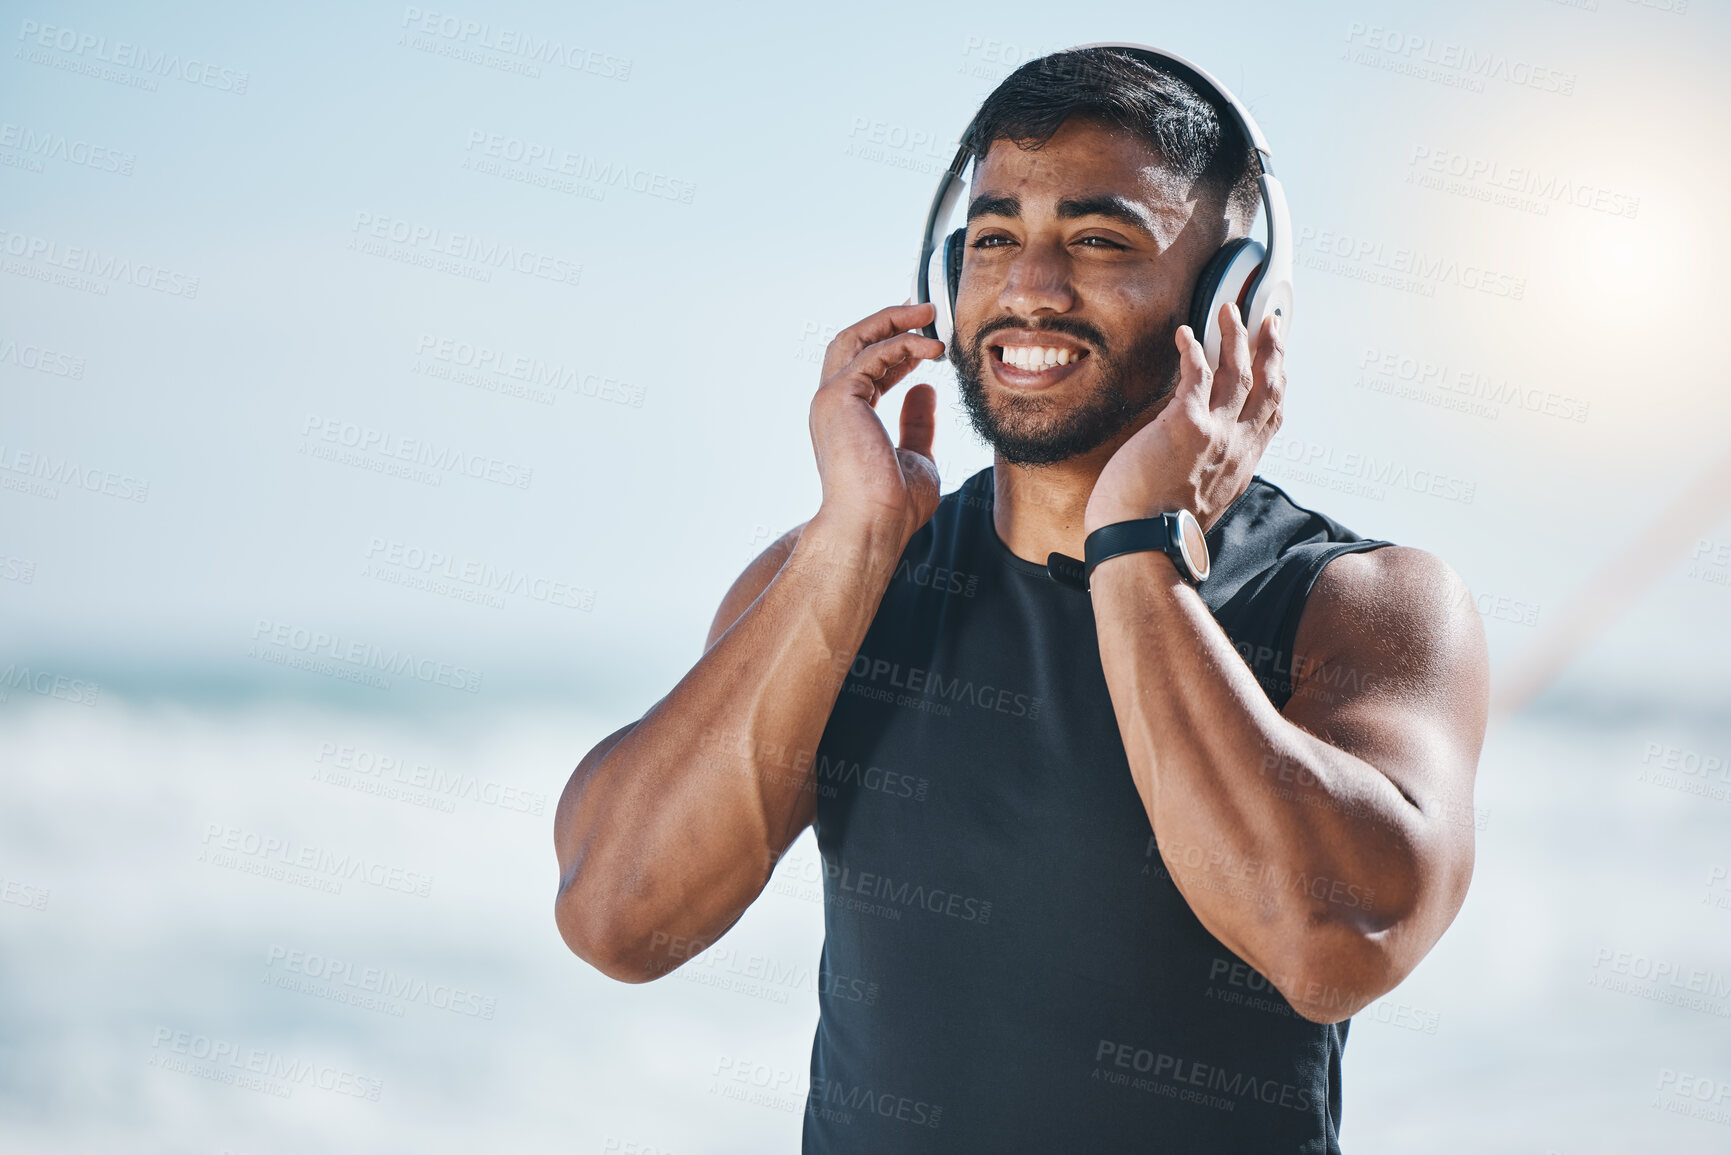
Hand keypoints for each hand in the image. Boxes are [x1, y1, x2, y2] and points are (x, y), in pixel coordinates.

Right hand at [809, 302, 947, 541]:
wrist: (872, 525)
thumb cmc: (892, 506)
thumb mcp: (916, 456)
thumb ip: (918, 423)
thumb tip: (926, 391)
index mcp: (845, 418)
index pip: (866, 368)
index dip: (897, 350)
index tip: (929, 342)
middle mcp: (831, 404)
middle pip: (852, 342)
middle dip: (889, 321)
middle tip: (928, 312)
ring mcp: (830, 399)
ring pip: (855, 338)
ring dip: (892, 320)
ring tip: (929, 314)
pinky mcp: (838, 396)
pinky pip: (872, 354)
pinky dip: (903, 344)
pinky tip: (932, 350)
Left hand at [1084, 302, 1283, 533]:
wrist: (1142, 545)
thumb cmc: (1153, 531)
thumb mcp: (1195, 503)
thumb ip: (1204, 477)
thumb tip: (1190, 466)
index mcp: (1240, 467)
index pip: (1271, 417)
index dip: (1278, 383)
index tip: (1278, 361)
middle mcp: (1236, 448)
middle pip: (1267, 387)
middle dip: (1271, 350)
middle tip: (1268, 322)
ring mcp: (1216, 435)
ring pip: (1238, 373)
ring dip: (1235, 337)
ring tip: (1228, 311)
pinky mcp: (1187, 425)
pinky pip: (1198, 374)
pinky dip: (1194, 349)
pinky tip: (1186, 334)